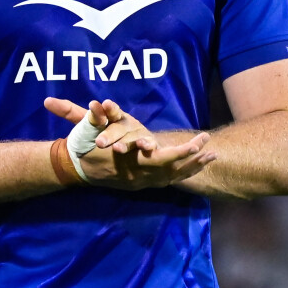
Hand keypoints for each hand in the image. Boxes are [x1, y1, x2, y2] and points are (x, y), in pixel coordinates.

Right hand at [44, 97, 215, 189]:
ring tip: (211, 155)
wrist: (76, 169)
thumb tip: (96, 103)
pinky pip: (167, 180)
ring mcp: (139, 182)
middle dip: (191, 157)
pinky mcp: (141, 184)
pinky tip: (196, 165)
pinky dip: (183, 173)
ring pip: (171, 177)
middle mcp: (136, 175)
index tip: (196, 144)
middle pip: (170, 169)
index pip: (158, 159)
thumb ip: (93, 118)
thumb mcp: (85, 130)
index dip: (179, 153)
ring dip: (191, 166)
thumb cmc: (83, 146)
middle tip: (209, 146)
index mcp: (127, 161)